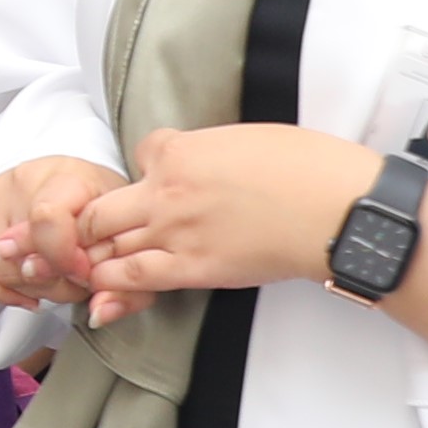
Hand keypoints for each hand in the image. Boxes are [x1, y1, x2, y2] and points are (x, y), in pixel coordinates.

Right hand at [0, 155, 122, 310]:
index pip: (47, 220)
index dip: (64, 259)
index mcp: (66, 177)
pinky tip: (22, 292)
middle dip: (55, 284)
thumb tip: (99, 313)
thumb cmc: (102, 208)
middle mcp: (23, 179)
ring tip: (54, 280)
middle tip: (75, 281)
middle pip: (23, 254)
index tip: (83, 274)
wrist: (79, 183)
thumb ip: (125, 281)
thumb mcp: (126, 238)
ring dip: (30, 289)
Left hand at [72, 124, 385, 323]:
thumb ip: (212, 151)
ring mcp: (175, 232)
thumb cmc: (306, 166)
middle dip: (95, 219)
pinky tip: (104, 290)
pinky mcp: (192, 269)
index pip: (141, 153)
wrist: (331, 208)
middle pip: (101, 207)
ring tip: (95, 265)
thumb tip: (208, 161)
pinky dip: (113, 283)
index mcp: (180, 151)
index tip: (161, 179)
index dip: (149, 167)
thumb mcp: (248, 138)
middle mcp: (166, 191)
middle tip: (101, 231)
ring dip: (96, 255)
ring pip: (107, 245)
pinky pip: (133, 277)